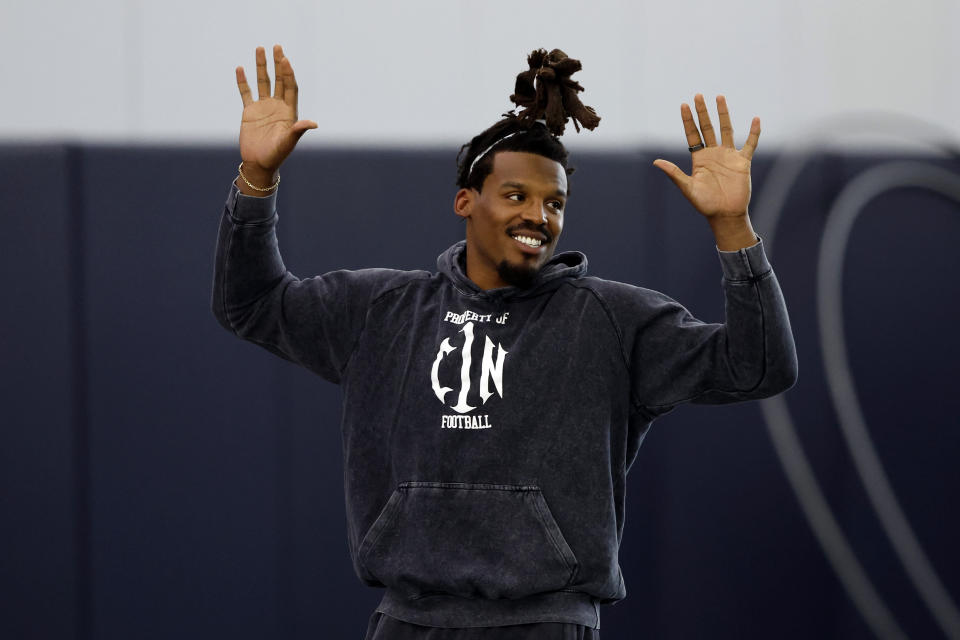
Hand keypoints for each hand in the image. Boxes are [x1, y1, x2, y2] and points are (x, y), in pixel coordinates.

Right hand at [236, 45, 317, 174]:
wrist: (259, 164)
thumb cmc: (276, 155)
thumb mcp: (288, 142)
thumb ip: (298, 131)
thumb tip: (314, 123)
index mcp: (289, 112)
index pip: (291, 87)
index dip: (289, 74)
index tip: (285, 60)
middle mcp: (277, 106)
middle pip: (279, 80)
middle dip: (278, 64)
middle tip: (277, 46)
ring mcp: (263, 107)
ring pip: (263, 82)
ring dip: (262, 66)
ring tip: (260, 49)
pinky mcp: (249, 111)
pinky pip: (246, 93)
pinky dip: (243, 81)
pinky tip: (240, 68)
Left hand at [653, 94, 759, 219]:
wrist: (725, 215)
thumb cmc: (705, 204)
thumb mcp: (687, 188)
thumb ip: (674, 173)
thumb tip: (656, 161)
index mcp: (699, 159)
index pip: (692, 134)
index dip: (688, 120)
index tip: (684, 105)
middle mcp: (713, 154)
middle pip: (707, 128)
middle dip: (703, 112)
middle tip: (698, 95)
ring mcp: (728, 156)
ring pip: (726, 130)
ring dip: (723, 114)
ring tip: (719, 97)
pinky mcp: (742, 162)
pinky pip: (750, 144)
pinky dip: (754, 133)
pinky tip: (755, 119)